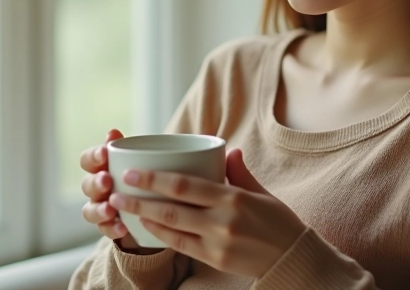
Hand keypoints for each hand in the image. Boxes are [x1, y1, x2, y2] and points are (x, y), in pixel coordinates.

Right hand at [79, 130, 140, 246]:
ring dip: (98, 210)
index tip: (104, 152)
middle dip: (96, 183)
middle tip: (107, 181)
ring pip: (89, 211)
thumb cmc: (142, 174)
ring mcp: (100, 209)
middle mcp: (96, 188)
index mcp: (100, 168)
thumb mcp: (139, 159)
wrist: (156, 203)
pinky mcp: (109, 227)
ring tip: (110, 210)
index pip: (87, 160)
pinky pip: (105, 230)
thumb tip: (112, 131)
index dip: (93, 157)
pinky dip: (112, 229)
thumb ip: (126, 147)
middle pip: (86, 186)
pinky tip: (123, 228)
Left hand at [108, 148, 305, 277]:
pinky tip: (146, 226)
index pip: (185, 186)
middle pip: (171, 208)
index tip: (132, 172)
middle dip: (139, 198)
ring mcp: (217, 243)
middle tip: (115, 189)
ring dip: (143, 217)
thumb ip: (239, 173)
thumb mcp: (262, 192)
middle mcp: (223, 221)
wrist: (294, 259)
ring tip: (121, 207)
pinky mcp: (215, 260)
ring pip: (171, 228)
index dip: (154, 179)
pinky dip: (160, 235)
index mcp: (233, 198)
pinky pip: (181, 246)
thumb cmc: (280, 222)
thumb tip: (227, 150)